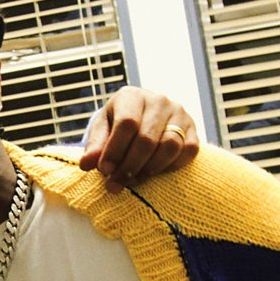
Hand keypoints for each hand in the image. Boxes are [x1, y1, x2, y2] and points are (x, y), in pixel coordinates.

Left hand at [79, 85, 198, 192]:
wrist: (144, 116)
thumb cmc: (118, 124)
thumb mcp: (102, 129)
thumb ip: (95, 146)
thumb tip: (86, 165)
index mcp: (132, 96)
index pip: (127, 123)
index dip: (115, 150)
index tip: (104, 171)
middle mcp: (158, 100)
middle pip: (147, 139)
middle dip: (129, 166)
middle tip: (115, 184)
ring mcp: (179, 114)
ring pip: (170, 146)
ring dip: (149, 169)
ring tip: (132, 181)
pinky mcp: (193, 129)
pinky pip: (188, 152)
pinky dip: (171, 167)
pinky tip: (153, 172)